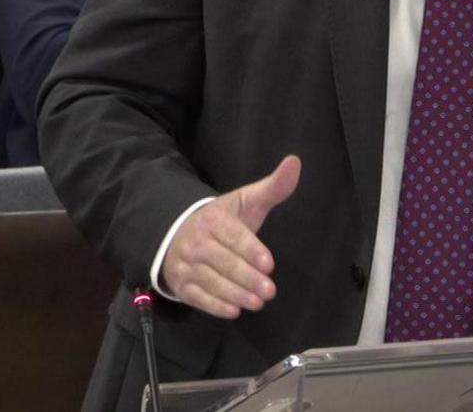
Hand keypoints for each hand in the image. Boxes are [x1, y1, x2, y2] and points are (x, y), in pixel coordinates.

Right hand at [161, 155, 301, 318]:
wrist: (177, 234)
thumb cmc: (221, 221)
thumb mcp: (245, 201)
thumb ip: (272, 187)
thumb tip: (295, 162)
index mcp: (213, 219)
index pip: (232, 235)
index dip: (250, 250)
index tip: (268, 264)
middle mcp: (196, 242)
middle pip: (223, 261)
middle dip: (247, 277)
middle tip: (269, 291)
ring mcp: (186, 264)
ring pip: (211, 281)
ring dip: (235, 294)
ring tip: (257, 302)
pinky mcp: (181, 284)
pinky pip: (197, 297)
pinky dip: (214, 305)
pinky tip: (233, 310)